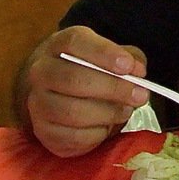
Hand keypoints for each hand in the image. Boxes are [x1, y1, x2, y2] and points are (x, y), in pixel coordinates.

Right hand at [21, 27, 148, 157]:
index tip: (128, 65)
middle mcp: (41, 71)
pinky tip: (106, 126)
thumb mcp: (109, 56)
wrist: (57, 95)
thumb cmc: (89, 71)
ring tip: (126, 110)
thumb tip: (138, 71)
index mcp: (58, 45)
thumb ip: (128, 59)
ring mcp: (37, 103)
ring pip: (72, 112)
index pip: (75, 42)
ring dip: (107, 113)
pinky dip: (96, 134)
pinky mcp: (43, 132)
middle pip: (73, 79)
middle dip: (112, 88)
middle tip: (140, 95)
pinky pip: (72, 137)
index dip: (104, 53)